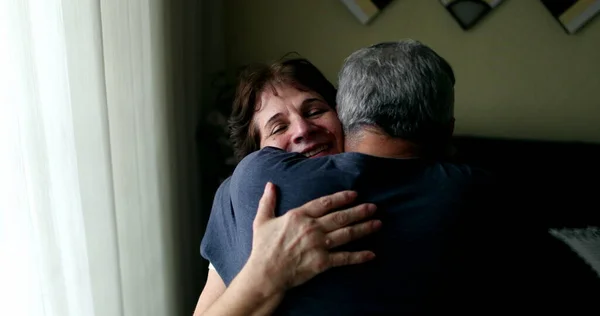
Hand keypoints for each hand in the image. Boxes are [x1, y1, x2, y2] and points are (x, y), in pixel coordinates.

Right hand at [244, 182, 381, 295]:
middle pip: (341, 217)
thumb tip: (270, 185)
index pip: (325, 203)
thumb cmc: (263, 248)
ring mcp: (319, 245)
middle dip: (359, 211)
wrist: (265, 273)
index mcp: (299, 216)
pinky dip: (359, 256)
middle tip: (374, 207)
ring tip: (377, 223)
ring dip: (364, 228)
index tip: (354, 194)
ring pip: (346, 234)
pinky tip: (371, 254)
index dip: (341, 198)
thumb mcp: (262, 220)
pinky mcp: (322, 262)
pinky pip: (344, 258)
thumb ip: (268, 201)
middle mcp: (312, 228)